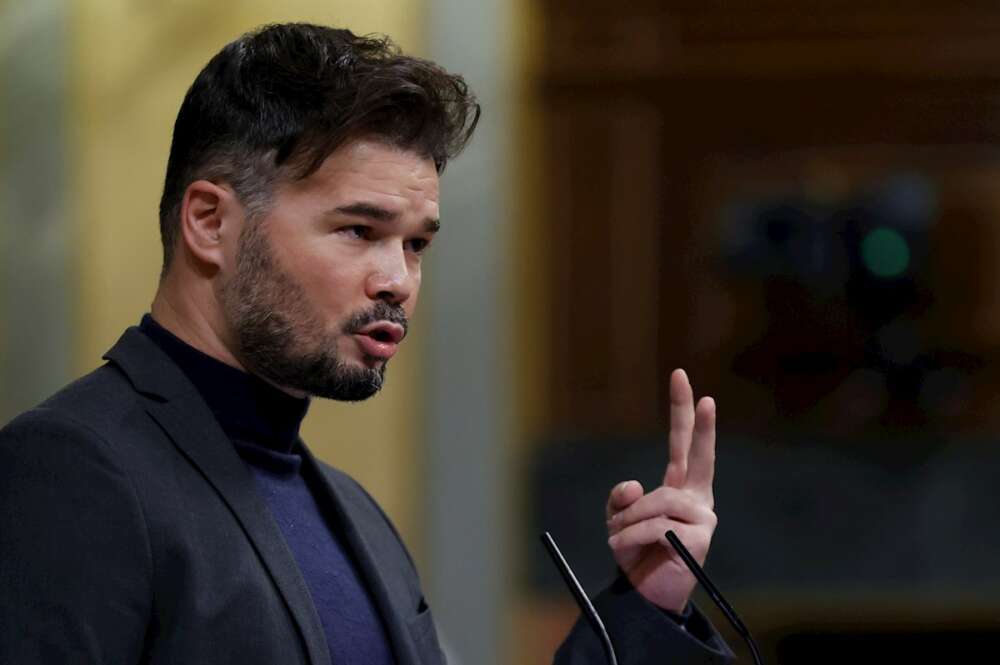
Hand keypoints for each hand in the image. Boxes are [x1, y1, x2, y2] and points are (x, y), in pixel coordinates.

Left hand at [605, 369, 717, 612]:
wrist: (645, 597)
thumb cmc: (635, 555)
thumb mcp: (619, 520)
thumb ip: (623, 498)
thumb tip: (636, 484)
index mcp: (680, 488)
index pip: (683, 444)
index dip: (683, 412)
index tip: (682, 377)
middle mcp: (696, 499)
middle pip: (696, 452)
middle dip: (691, 415)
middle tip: (683, 377)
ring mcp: (701, 517)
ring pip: (655, 500)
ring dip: (628, 521)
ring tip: (618, 539)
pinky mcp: (698, 538)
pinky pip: (653, 525)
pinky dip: (630, 536)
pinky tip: (624, 548)